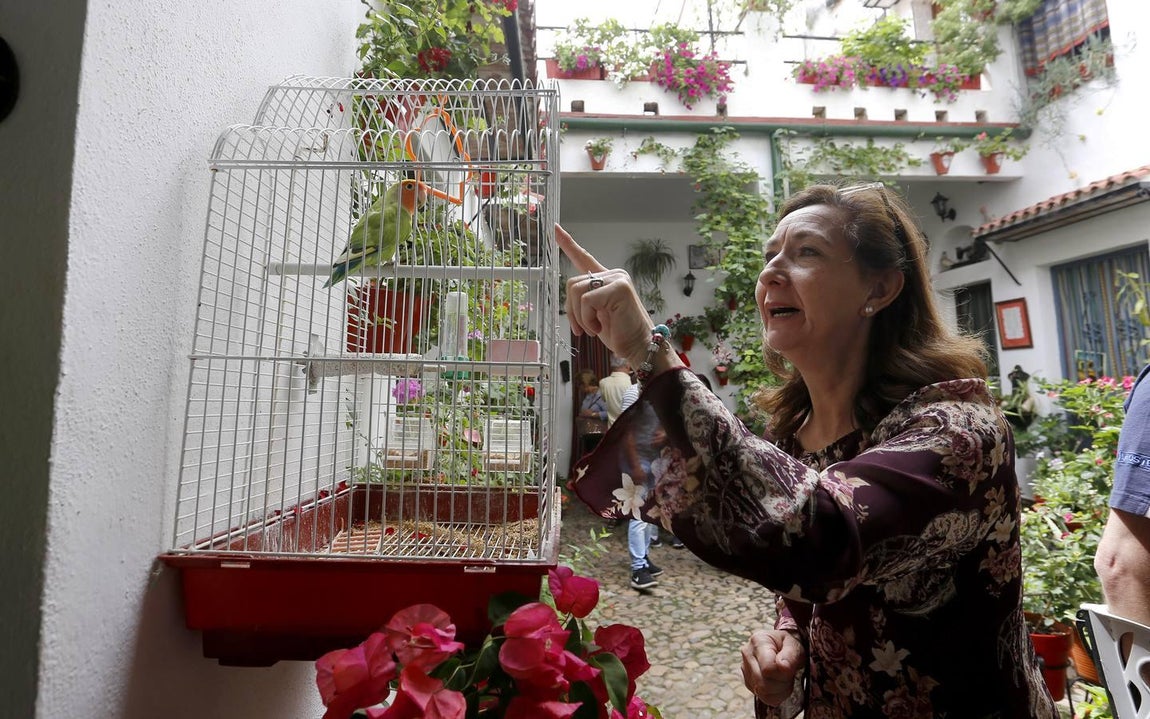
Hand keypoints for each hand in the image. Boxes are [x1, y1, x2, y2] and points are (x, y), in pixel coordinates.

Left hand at [555, 224, 655, 366]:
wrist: (639, 346)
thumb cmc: (619, 333)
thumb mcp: (596, 314)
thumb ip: (585, 300)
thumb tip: (570, 294)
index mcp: (606, 279)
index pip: (584, 257)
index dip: (568, 244)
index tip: (556, 229)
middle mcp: (613, 274)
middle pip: (572, 284)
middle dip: (572, 311)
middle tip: (584, 329)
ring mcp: (617, 279)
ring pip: (576, 291)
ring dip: (580, 317)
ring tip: (595, 328)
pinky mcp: (618, 288)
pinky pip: (586, 301)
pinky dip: (587, 319)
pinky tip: (600, 328)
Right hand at [740, 629, 804, 706]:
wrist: (782, 647)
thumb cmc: (789, 645)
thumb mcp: (795, 645)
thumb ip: (791, 654)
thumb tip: (783, 666)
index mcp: (758, 641)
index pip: (768, 669)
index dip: (783, 674)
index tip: (791, 668)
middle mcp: (747, 654)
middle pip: (763, 684)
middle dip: (782, 683)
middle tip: (789, 674)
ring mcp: (745, 669)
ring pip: (763, 693)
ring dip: (780, 690)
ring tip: (784, 678)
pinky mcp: (748, 682)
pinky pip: (764, 698)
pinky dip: (776, 695)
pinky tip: (779, 683)